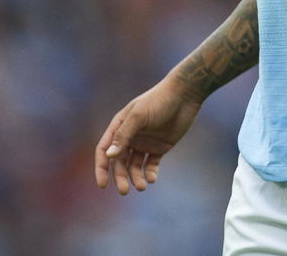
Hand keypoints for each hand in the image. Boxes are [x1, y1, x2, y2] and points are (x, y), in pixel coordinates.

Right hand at [94, 79, 202, 194]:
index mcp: (120, 126)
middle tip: (125, 190)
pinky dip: (150, 173)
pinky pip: (151, 164)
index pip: (104, 149)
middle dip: (121, 177)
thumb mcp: (139, 116)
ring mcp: (145, 143)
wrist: (184, 95)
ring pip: (135, 166)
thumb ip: (124, 135)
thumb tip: (108, 155)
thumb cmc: (158, 101)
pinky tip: (153, 178)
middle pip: (120, 162)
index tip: (103, 185)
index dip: (101, 167)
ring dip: (136, 178)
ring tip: (143, 186)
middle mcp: (130, 136)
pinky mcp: (160, 147)